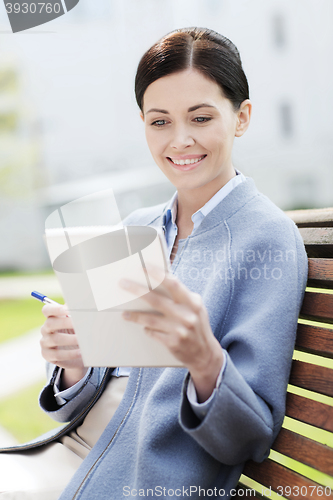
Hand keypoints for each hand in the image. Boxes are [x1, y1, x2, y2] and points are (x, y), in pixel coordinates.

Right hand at [40, 303, 87, 388]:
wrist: (76, 352)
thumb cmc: (76, 332)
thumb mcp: (76, 322)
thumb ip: (77, 314)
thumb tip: (85, 306)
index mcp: (52, 318)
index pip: (47, 310)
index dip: (56, 309)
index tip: (68, 309)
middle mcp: (46, 329)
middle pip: (50, 323)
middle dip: (65, 323)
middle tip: (79, 324)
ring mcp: (45, 342)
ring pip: (55, 339)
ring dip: (70, 339)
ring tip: (82, 340)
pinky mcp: (47, 355)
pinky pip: (57, 354)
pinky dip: (70, 353)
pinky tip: (81, 352)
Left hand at [120, 265, 223, 402]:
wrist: (205, 354)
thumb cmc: (198, 326)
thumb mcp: (196, 308)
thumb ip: (182, 296)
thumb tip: (163, 279)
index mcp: (192, 302)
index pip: (173, 284)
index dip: (158, 274)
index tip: (144, 266)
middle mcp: (186, 315)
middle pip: (156, 300)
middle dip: (137, 290)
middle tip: (123, 283)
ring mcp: (179, 330)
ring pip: (150, 319)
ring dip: (135, 315)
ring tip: (125, 313)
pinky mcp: (172, 343)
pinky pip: (153, 333)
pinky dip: (147, 329)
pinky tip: (144, 327)